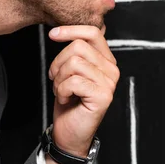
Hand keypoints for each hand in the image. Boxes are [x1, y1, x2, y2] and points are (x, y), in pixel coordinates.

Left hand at [48, 25, 118, 156]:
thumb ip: (74, 52)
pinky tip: (66, 99)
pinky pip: (73, 81)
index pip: (92, 33)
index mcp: (105, 59)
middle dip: (59, 62)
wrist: (69, 133)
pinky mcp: (103, 96)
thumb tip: (60, 31)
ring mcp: (109, 82)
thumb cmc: (70, 102)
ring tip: (62, 91)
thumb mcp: (71, 71)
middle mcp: (111, 69)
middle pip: (78, 46)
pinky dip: (62, 91)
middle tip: (56, 79)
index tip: (52, 35)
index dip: (71, 30)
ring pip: (74, 63)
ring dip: (59, 79)